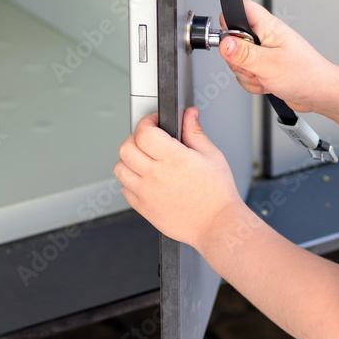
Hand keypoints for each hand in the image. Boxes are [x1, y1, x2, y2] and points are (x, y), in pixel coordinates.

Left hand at [114, 108, 241, 249]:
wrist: (216, 224)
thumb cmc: (217, 194)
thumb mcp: (212, 155)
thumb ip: (194, 132)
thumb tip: (188, 114)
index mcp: (173, 158)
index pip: (144, 132)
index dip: (147, 122)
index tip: (155, 122)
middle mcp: (155, 175)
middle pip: (126, 148)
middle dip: (136, 138)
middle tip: (150, 140)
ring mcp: (146, 193)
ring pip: (120, 168)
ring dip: (129, 160)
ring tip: (146, 160)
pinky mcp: (144, 208)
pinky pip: (125, 189)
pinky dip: (131, 181)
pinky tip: (147, 179)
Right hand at [219, 0, 335, 114]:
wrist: (319, 93)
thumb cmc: (305, 74)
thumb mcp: (268, 64)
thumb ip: (243, 54)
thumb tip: (223, 44)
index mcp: (268, 26)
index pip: (240, 7)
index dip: (228, 21)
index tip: (230, 40)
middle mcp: (265, 36)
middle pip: (233, 39)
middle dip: (237, 59)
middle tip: (252, 66)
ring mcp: (265, 52)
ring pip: (238, 60)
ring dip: (247, 75)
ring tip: (264, 76)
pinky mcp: (265, 66)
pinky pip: (246, 73)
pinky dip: (253, 82)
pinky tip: (267, 83)